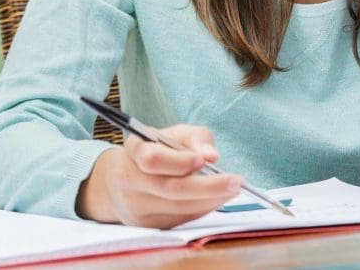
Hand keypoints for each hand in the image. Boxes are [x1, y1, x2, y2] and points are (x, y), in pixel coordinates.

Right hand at [76, 124, 241, 227]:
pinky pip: (180, 219)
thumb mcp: (173, 134)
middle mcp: (128, 180)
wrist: (123, 179)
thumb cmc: (157, 150)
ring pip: (179, 208)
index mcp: (134, 150)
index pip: (153, 159)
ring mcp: (135, 207)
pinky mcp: (147, 226)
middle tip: (236, 182)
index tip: (206, 160)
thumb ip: (194, 138)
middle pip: (170, 189)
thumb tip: (211, 156)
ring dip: (210, 200)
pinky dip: (202, 209)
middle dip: (208, 187)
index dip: (180, 161)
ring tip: (231, 190)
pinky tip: (216, 200)